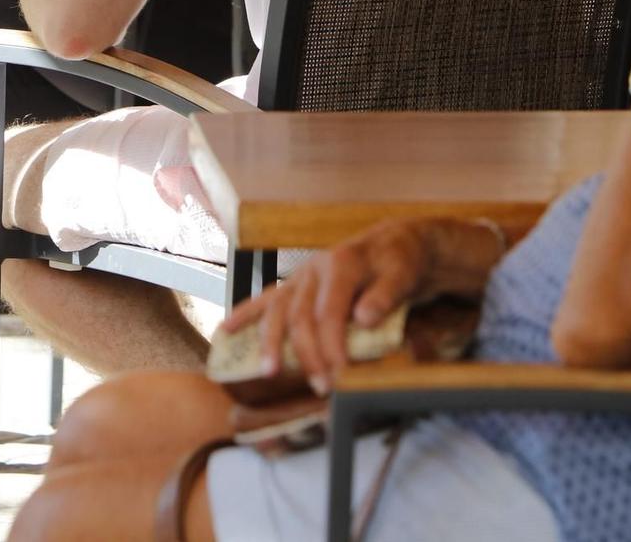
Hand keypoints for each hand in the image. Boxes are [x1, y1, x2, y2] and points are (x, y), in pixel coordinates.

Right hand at [217, 219, 441, 392]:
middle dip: (306, 354)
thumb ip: (385, 295)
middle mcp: (314, 269)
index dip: (331, 346)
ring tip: (269, 371)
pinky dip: (245, 313)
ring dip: (271, 342)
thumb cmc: (400, 263)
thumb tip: (363, 318)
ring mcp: (301, 276)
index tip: (340, 376)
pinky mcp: (295, 284)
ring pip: (277, 309)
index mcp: (341, 263)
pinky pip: (266, 298)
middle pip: (300, 316)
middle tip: (322, 387)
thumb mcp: (404, 275)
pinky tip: (226, 329)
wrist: (395, 244)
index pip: (329, 312)